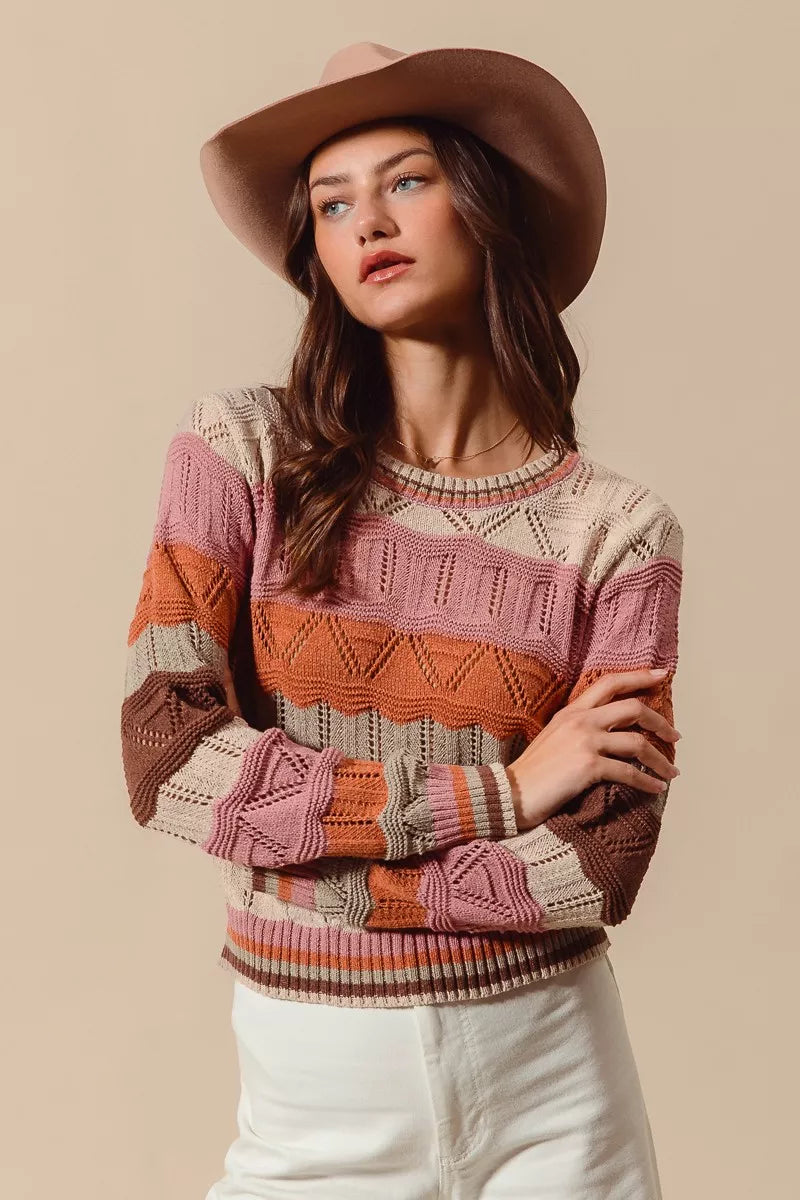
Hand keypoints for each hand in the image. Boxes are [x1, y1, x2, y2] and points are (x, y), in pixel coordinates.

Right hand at [505, 668, 680, 830]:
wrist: (510, 794)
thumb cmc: (532, 772)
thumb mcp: (554, 737)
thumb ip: (579, 728)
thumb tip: (611, 733)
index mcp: (572, 711)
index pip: (610, 682)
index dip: (639, 677)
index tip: (662, 675)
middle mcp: (580, 720)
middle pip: (633, 708)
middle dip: (660, 722)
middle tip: (675, 736)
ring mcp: (585, 742)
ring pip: (638, 743)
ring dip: (661, 760)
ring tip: (672, 772)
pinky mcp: (588, 766)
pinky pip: (629, 772)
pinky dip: (648, 782)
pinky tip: (656, 789)